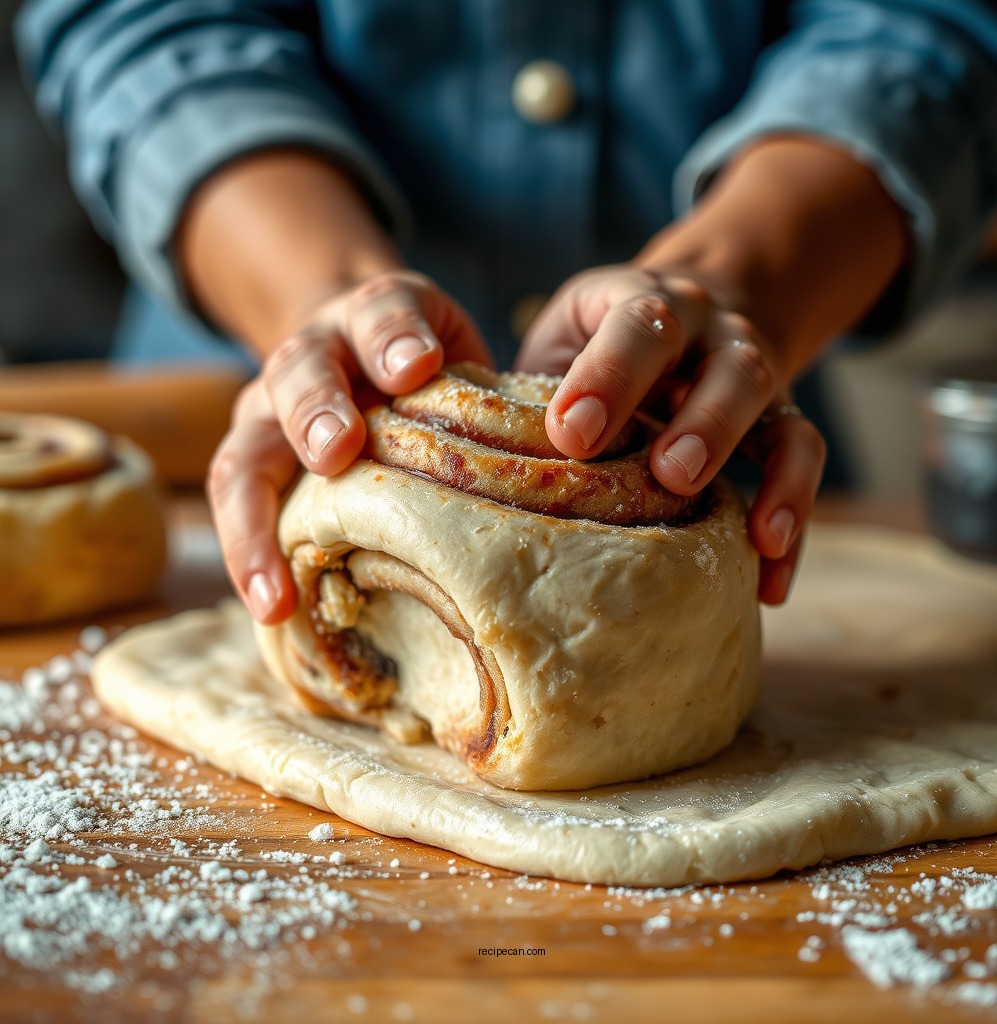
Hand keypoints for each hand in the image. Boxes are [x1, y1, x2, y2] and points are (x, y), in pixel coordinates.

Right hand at [208, 271, 491, 623]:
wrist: (362, 345)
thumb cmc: (428, 369)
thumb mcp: (453, 353)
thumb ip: (479, 385)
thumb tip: (571, 447)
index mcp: (376, 317)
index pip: (381, 309)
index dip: (393, 334)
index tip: (418, 366)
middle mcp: (314, 354)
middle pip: (299, 369)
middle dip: (316, 408)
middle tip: (338, 449)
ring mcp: (271, 406)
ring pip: (245, 444)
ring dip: (257, 510)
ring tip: (280, 580)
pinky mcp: (254, 451)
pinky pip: (236, 497)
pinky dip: (249, 551)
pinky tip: (271, 607)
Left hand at [514, 265, 825, 603]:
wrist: (678, 315)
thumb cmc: (592, 350)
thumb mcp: (557, 346)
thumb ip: (529, 391)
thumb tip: (463, 468)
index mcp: (641, 302)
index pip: (636, 324)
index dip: (608, 375)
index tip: (571, 432)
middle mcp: (709, 332)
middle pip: (726, 364)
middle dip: (702, 421)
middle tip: (671, 476)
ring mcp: (750, 373)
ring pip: (777, 411)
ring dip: (767, 474)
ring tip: (750, 535)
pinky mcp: (778, 418)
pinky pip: (800, 459)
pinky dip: (792, 516)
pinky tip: (769, 582)